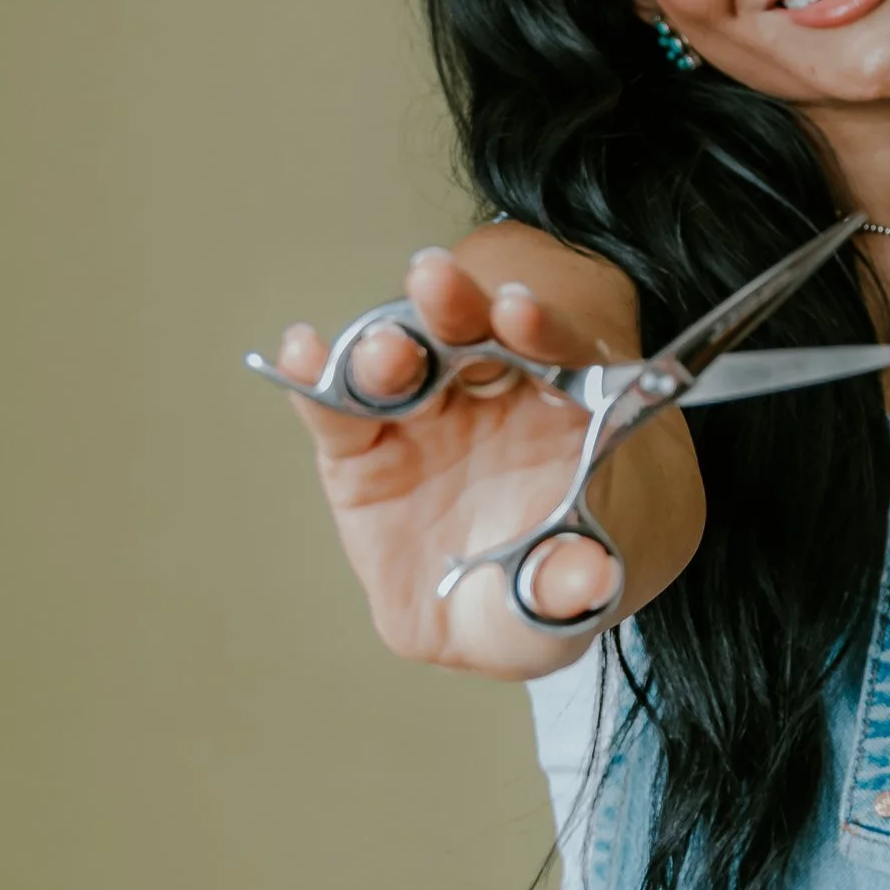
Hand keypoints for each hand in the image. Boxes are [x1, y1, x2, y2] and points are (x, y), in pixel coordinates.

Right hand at [269, 246, 669, 674]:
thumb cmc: (545, 577)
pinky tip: (299, 353)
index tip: (519, 313)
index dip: (539, 328)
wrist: (491, 608)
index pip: (556, 350)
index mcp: (559, 409)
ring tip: (380, 350)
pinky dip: (315, 379)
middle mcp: (489, 394)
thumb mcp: (569, 589)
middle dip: (454, 305)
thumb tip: (590, 581)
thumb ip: (575, 581)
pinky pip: (338, 407)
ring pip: (405, 361)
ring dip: (387, 343)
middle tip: (434, 281)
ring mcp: (423, 414)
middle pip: (475, 332)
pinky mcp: (362, 445)